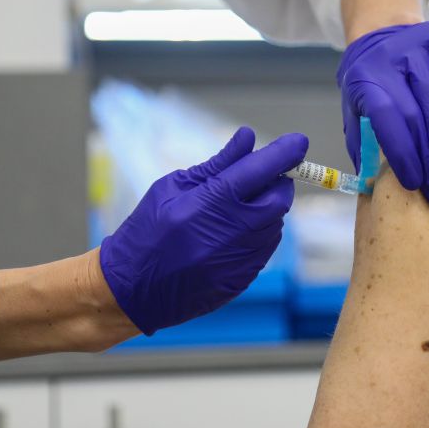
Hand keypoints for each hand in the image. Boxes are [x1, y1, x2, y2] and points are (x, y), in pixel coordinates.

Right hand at [99, 127, 307, 334]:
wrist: (130, 289)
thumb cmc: (147, 230)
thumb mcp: (173, 187)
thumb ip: (217, 165)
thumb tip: (248, 139)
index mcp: (210, 202)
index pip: (260, 170)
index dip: (284, 153)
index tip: (298, 141)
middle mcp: (230, 233)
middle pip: (279, 199)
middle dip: (278, 182)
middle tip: (265, 176)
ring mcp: (239, 260)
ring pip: (275, 225)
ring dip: (267, 210)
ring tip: (238, 209)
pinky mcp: (242, 280)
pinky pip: (264, 250)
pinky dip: (258, 235)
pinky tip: (233, 233)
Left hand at [338, 22, 428, 210]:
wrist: (377, 38)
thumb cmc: (370, 86)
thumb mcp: (354, 112)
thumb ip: (361, 143)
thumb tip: (372, 185)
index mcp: (365, 82)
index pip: (385, 119)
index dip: (402, 151)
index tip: (415, 182)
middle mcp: (389, 62)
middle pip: (414, 113)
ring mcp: (415, 46)